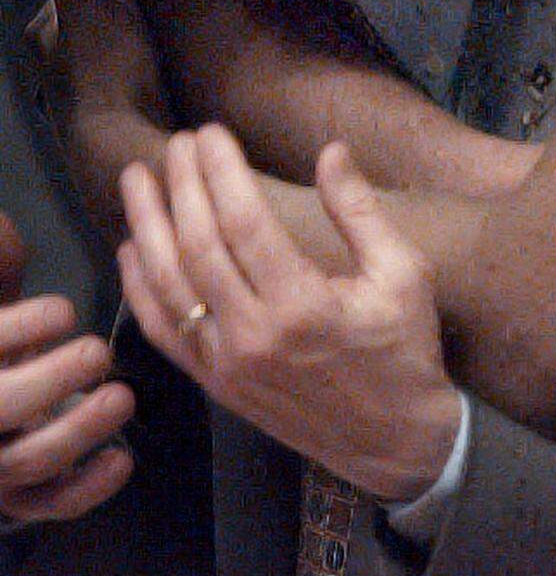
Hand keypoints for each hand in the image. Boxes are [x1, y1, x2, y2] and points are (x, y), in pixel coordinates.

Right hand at [0, 213, 133, 521]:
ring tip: (123, 397)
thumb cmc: (2, 311)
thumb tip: (9, 241)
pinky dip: (87, 489)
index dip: (20, 331)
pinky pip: (49, 504)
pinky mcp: (18, 495)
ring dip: (79, 430)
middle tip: (98, 352)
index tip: (64, 311)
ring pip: (27, 462)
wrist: (4, 378)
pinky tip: (123, 459)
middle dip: (51, 382)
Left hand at [26, 0, 171, 231]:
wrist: (130, 151)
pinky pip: (145, 75)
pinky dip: (162, 61)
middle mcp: (59, 66)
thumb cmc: (104, 69)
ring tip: (187, 17)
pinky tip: (189, 58)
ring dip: (147, 32)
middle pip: (98, 14)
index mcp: (44, 33)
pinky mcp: (128, 119)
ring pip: (121, 46)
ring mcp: (93, 97)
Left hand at [119, 126, 461, 501]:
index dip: (221, 171)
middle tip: (177, 143)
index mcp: (304, 304)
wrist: (396, 443)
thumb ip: (361, 212)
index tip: (210, 132)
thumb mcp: (405, 273)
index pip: (245, 221)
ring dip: (147, 227)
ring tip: (138, 179)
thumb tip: (331, 151)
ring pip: (169, 286)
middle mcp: (254, 335)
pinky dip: (140, 288)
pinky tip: (131, 248)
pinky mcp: (215, 385)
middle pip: (199, 246)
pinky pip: (164, 332)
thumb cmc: (405, 351)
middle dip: (183, 186)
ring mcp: (227, 364)